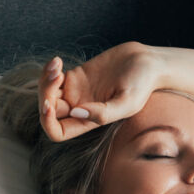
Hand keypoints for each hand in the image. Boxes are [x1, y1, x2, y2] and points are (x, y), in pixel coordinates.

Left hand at [39, 41, 164, 141]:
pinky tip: (57, 61)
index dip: (47, 122)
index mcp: (88, 122)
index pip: (57, 132)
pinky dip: (49, 70)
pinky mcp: (76, 75)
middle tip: (57, 74)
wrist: (148, 62)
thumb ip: (103, 113)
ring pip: (47, 93)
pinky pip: (53, 77)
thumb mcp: (128, 103)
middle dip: (45, 93)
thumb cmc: (143, 84)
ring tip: (57, 65)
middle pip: (48, 110)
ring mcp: (76, 92)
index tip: (49, 104)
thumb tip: (76, 112)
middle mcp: (79, 109)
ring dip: (45, 80)